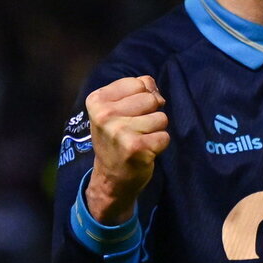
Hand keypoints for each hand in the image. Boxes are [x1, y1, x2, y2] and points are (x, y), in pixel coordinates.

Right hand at [84, 76, 169, 223]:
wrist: (111, 178)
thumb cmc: (117, 139)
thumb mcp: (116, 110)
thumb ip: (136, 90)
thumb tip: (152, 85)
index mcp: (97, 100)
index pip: (138, 83)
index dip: (144, 97)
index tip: (131, 113)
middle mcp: (105, 115)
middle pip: (151, 99)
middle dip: (151, 113)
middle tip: (137, 129)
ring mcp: (119, 131)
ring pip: (161, 118)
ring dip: (156, 130)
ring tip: (140, 140)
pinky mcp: (135, 148)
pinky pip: (165, 136)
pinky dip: (160, 144)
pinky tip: (145, 151)